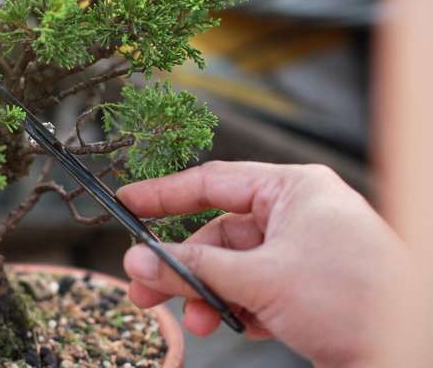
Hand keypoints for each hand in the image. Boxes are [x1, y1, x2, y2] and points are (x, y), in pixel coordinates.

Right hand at [119, 161, 411, 367]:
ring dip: (208, 295)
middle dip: (183, 265)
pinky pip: (251, 290)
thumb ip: (194, 268)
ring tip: (195, 320)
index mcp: (293, 191)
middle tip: (144, 285)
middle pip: (217, 234)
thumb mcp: (262, 279)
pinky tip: (235, 324)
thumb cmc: (358, 299)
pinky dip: (236, 308)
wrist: (405, 351)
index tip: (128, 204)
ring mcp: (300, 254)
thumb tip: (142, 258)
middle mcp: (296, 216)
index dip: (165, 195)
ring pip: (232, 268)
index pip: (214, 182)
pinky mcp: (303, 288)